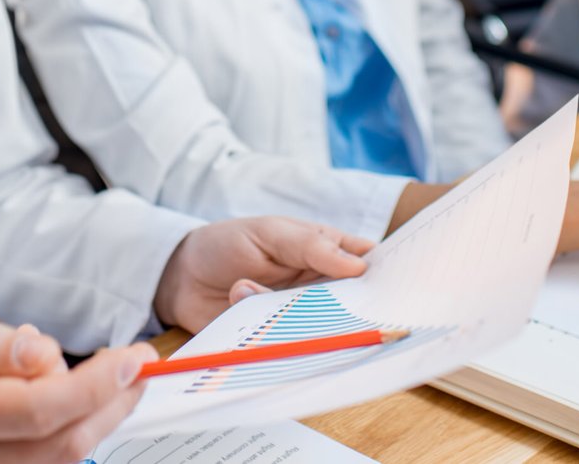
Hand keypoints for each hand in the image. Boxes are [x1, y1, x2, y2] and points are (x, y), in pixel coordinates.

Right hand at [0, 314, 155, 463]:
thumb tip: (41, 350)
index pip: (32, 408)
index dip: (92, 386)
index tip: (129, 358)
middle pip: (56, 444)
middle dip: (111, 404)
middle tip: (138, 366)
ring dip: (101, 424)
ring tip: (118, 384)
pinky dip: (74, 443)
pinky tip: (86, 411)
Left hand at [154, 217, 373, 331]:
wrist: (181, 276)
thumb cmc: (230, 243)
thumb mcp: (271, 232)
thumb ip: (311, 246)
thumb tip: (359, 265)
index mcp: (328, 253)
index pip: (369, 264)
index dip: (387, 276)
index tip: (396, 287)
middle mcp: (321, 288)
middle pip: (355, 306)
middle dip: (350, 310)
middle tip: (328, 299)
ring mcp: (300, 316)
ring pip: (323, 329)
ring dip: (297, 315)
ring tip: (254, 286)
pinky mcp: (277, 339)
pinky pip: (291, 346)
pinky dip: (273, 333)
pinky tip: (240, 298)